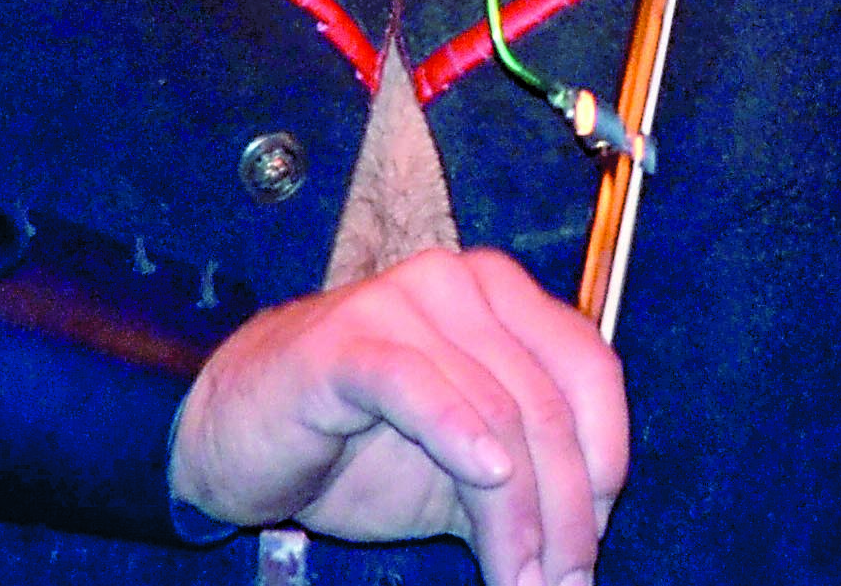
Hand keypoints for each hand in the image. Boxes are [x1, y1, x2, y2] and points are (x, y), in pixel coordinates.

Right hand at [169, 247, 627, 585]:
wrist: (234, 438)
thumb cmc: (354, 449)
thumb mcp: (461, 469)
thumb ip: (525, 484)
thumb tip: (589, 541)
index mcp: (504, 298)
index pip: (588, 369)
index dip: (606, 457)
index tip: (598, 537)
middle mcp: (463, 284)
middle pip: (545, 402)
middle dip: (565, 508)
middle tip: (565, 581)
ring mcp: (404, 303)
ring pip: (493, 410)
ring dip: (517, 512)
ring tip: (519, 577)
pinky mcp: (347, 342)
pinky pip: (418, 385)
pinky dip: (459, 434)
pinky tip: (487, 477)